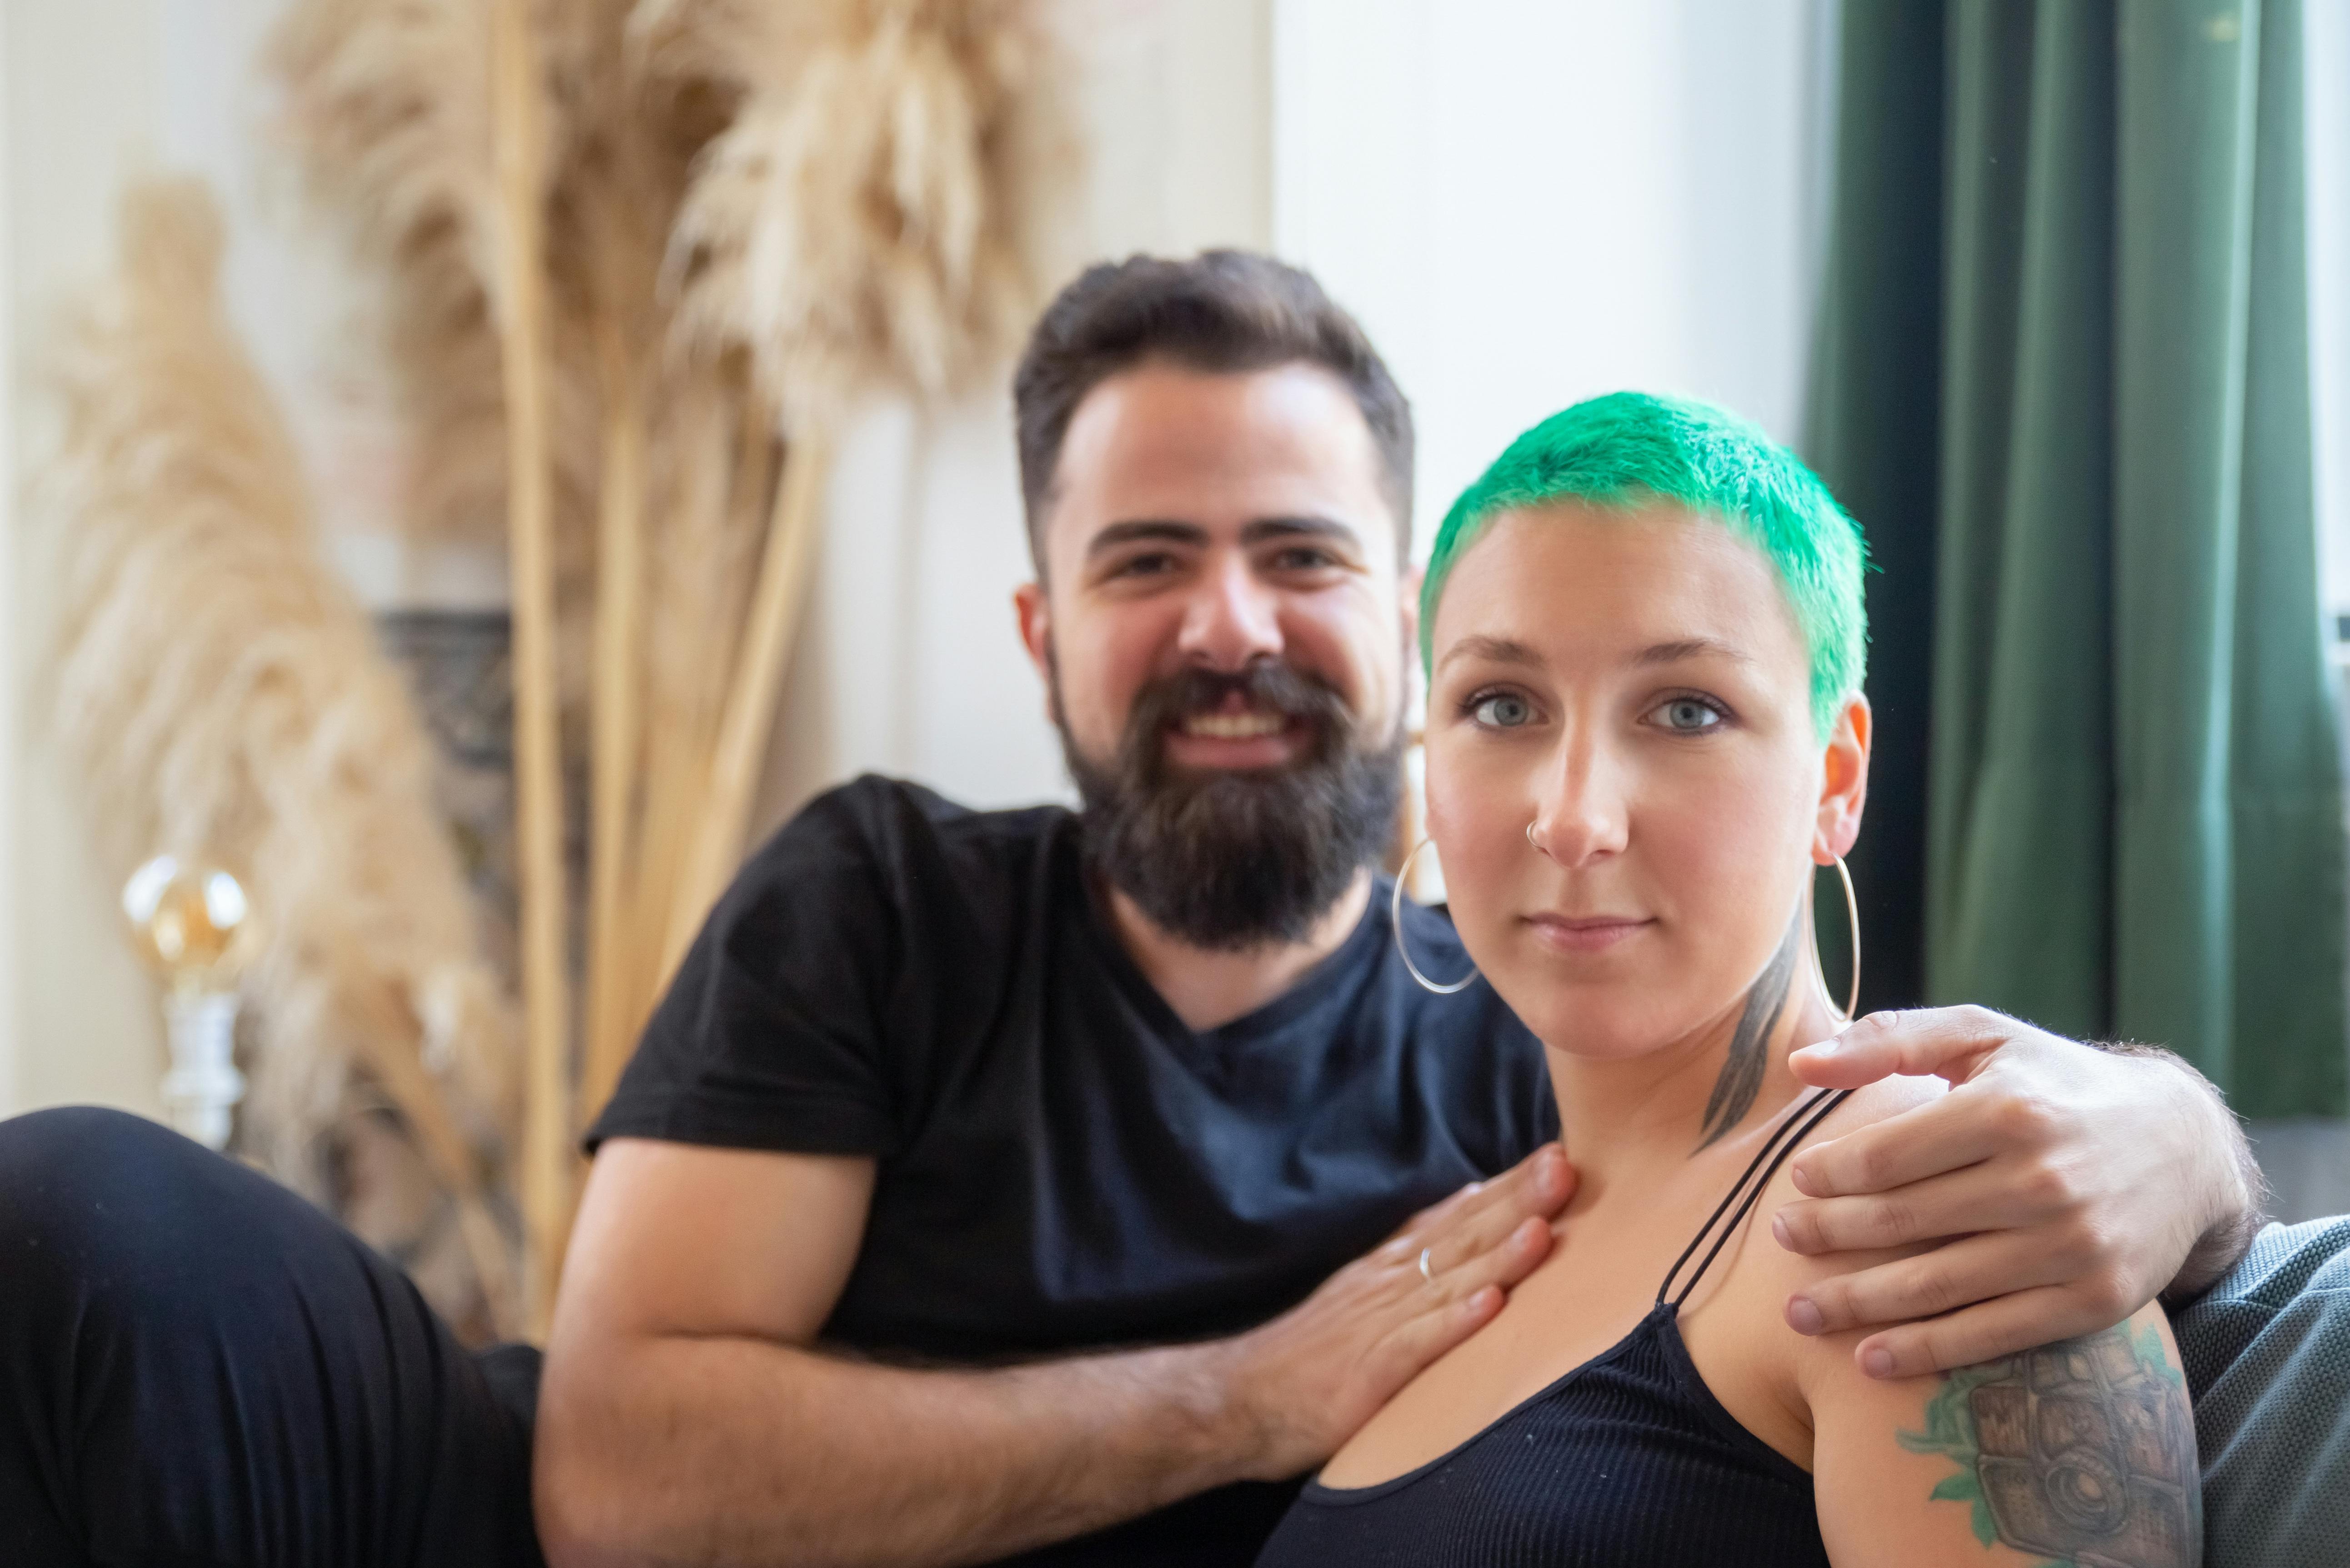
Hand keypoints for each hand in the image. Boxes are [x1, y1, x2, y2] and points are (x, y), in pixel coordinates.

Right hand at [1219, 1143, 1574, 1478]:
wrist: (1238, 1398)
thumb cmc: (1310, 1355)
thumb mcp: (1364, 1296)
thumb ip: (1415, 1259)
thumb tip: (1469, 1208)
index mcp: (1391, 1267)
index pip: (1458, 1217)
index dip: (1508, 1187)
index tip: (1557, 1155)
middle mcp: (1389, 1283)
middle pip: (1462, 1235)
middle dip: (1517, 1200)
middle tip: (1564, 1166)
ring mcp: (1379, 1323)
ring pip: (1449, 1280)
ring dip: (1498, 1253)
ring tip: (1542, 1226)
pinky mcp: (1368, 1370)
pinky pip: (1417, 1342)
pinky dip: (1454, 1321)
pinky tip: (1490, 1304)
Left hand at [1773, 1006, 2241, 1378]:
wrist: (2183, 1145)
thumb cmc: (2057, 1082)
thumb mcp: (1984, 1037)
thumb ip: (1891, 1040)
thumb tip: (1800, 1063)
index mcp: (2009, 1110)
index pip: (1890, 1155)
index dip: (1831, 1174)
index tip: (1797, 1182)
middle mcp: (2042, 1181)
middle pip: (1904, 1221)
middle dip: (1828, 1235)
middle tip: (1780, 1240)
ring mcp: (2070, 1246)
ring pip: (1936, 1285)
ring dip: (1856, 1304)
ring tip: (1798, 1312)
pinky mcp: (2093, 1300)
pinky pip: (1992, 1333)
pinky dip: (1925, 1350)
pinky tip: (1868, 1358)